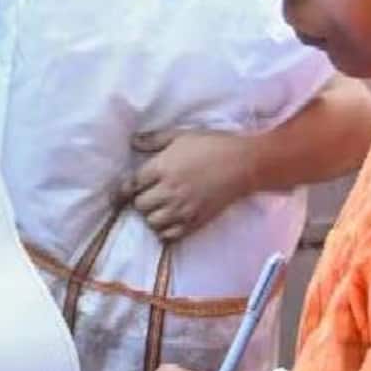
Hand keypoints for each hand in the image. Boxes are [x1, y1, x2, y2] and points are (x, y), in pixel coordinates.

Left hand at [122, 129, 256, 241]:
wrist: (244, 163)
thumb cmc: (212, 144)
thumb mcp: (180, 135)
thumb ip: (154, 140)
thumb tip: (133, 143)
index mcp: (162, 168)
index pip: (131, 185)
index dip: (126, 188)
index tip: (128, 189)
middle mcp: (169, 190)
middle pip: (140, 205)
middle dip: (140, 200)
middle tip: (148, 195)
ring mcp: (183, 208)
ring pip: (152, 222)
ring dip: (152, 216)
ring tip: (159, 208)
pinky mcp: (196, 221)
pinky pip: (170, 235)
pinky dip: (165, 231)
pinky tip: (170, 221)